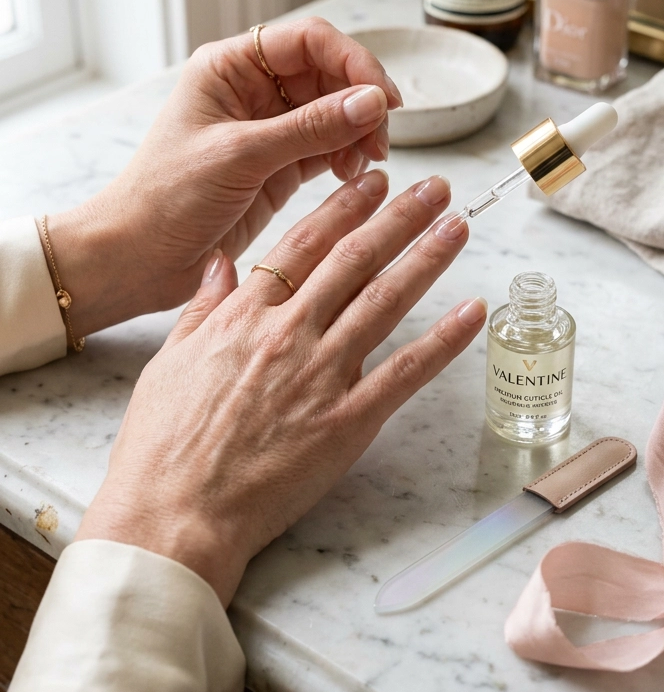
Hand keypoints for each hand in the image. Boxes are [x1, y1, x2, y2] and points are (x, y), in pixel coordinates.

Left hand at [44, 19, 401, 335]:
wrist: (138, 257)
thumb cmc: (166, 198)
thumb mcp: (241, 156)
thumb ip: (310, 128)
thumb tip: (372, 102)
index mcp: (230, 67)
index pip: (309, 41)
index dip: (353, 61)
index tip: (384, 97)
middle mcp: (251, 89)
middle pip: (329, 74)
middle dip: (361, 102)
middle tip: (381, 138)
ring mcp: (267, 128)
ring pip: (334, 112)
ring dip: (358, 132)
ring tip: (366, 162)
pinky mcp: (278, 165)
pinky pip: (327, 147)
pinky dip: (347, 157)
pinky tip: (353, 174)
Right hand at [76, 171, 485, 605]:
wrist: (174, 511)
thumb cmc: (162, 445)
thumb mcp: (170, 360)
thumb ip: (203, 307)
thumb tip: (221, 263)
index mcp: (244, 316)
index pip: (305, 244)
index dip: (345, 208)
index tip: (374, 180)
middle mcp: (288, 334)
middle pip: (354, 260)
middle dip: (399, 217)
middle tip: (435, 188)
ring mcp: (321, 375)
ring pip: (384, 301)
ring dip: (426, 259)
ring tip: (457, 226)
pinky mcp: (347, 422)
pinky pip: (405, 372)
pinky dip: (444, 340)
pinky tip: (473, 313)